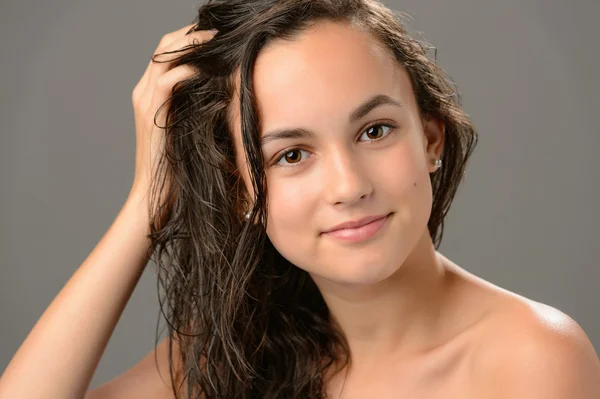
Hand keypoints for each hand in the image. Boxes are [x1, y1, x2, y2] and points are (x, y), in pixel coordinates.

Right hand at [128, 23, 216, 227]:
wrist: (156, 193)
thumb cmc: (178, 166)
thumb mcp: (190, 129)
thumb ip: (198, 107)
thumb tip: (225, 93)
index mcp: (150, 93)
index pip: (167, 52)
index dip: (189, 39)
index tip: (216, 36)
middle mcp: (143, 91)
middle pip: (164, 46)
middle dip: (191, 33)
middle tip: (219, 30)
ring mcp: (145, 101)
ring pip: (163, 56)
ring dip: (191, 44)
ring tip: (216, 39)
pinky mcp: (152, 113)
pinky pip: (168, 80)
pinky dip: (188, 70)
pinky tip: (208, 70)